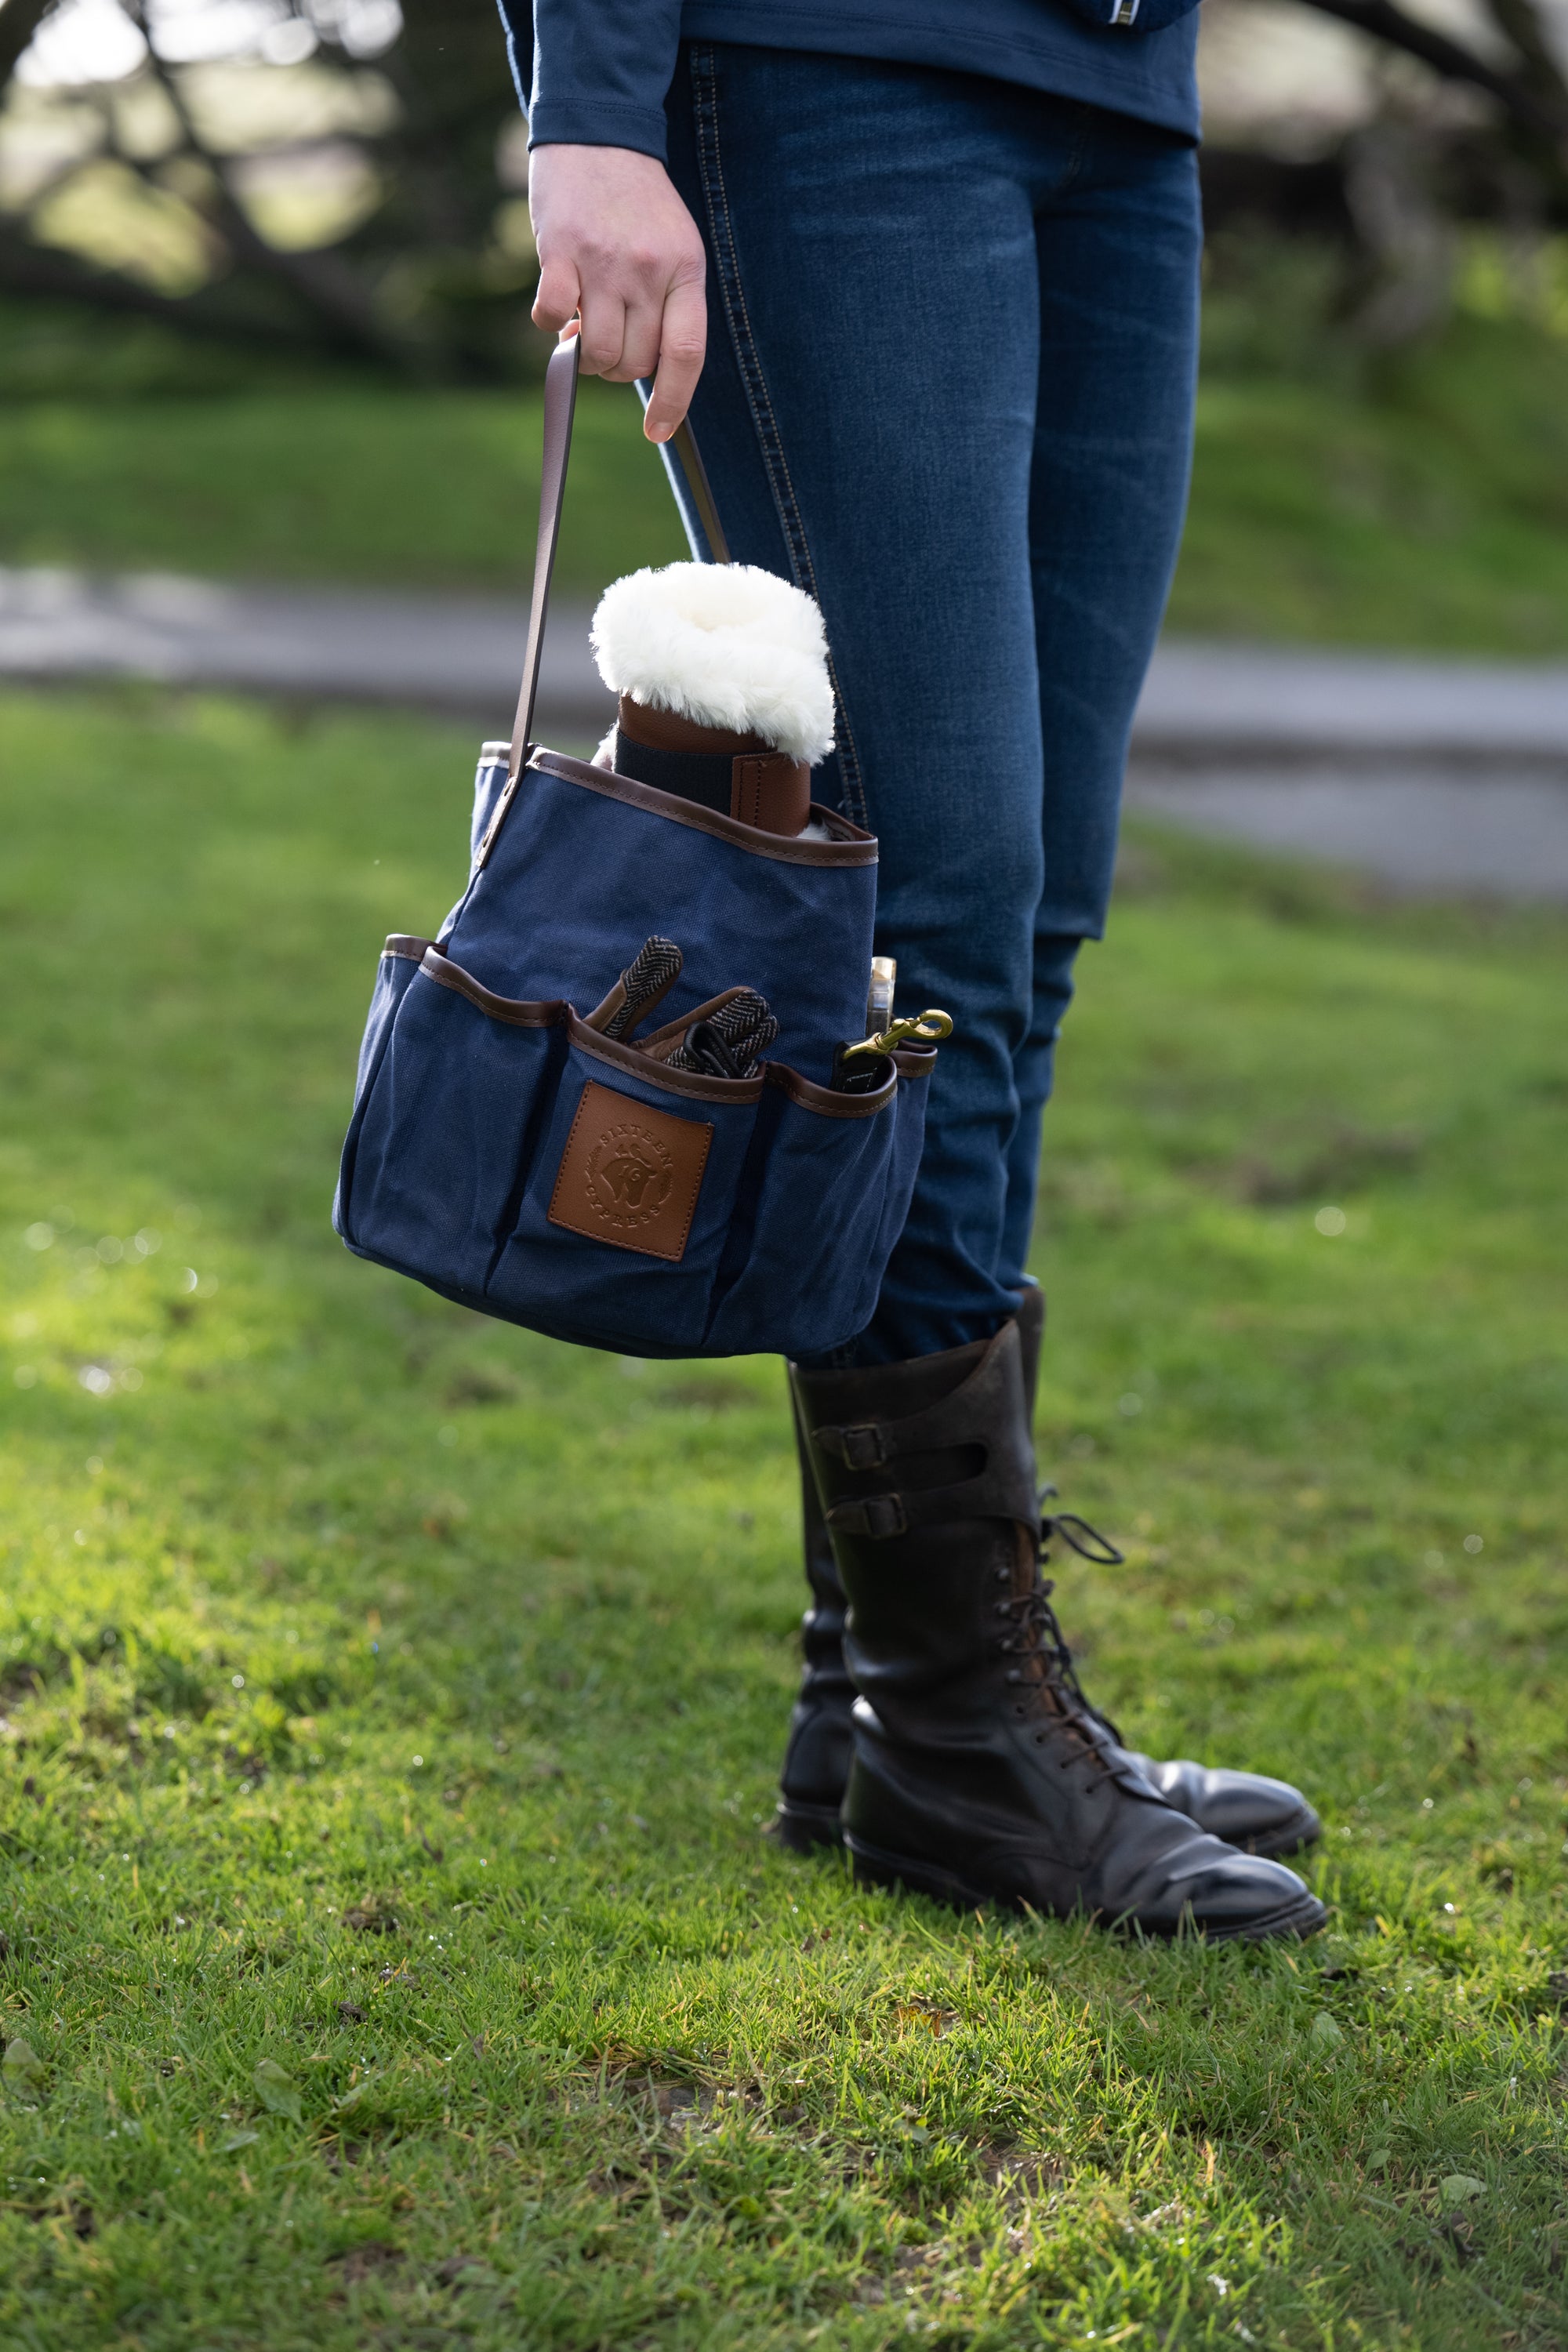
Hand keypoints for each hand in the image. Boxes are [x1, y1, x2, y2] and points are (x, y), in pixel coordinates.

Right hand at [529, 143, 706, 442]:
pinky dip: (549, 324)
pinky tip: (557, 301)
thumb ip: (665, 305)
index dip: (673, 402)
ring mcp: (603, 262)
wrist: (599, 134)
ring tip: (583, 320)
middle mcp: (648, 271)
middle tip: (606, 336)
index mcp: (685, 272)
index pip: (686, 355)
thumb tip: (642, 369)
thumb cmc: (638, 202)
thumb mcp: (673, 247)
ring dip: (584, 352)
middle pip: (633, 361)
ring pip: (595, 351)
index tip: (658, 432)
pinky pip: (551, 319)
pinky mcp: (560, 253)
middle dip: (616, 366)